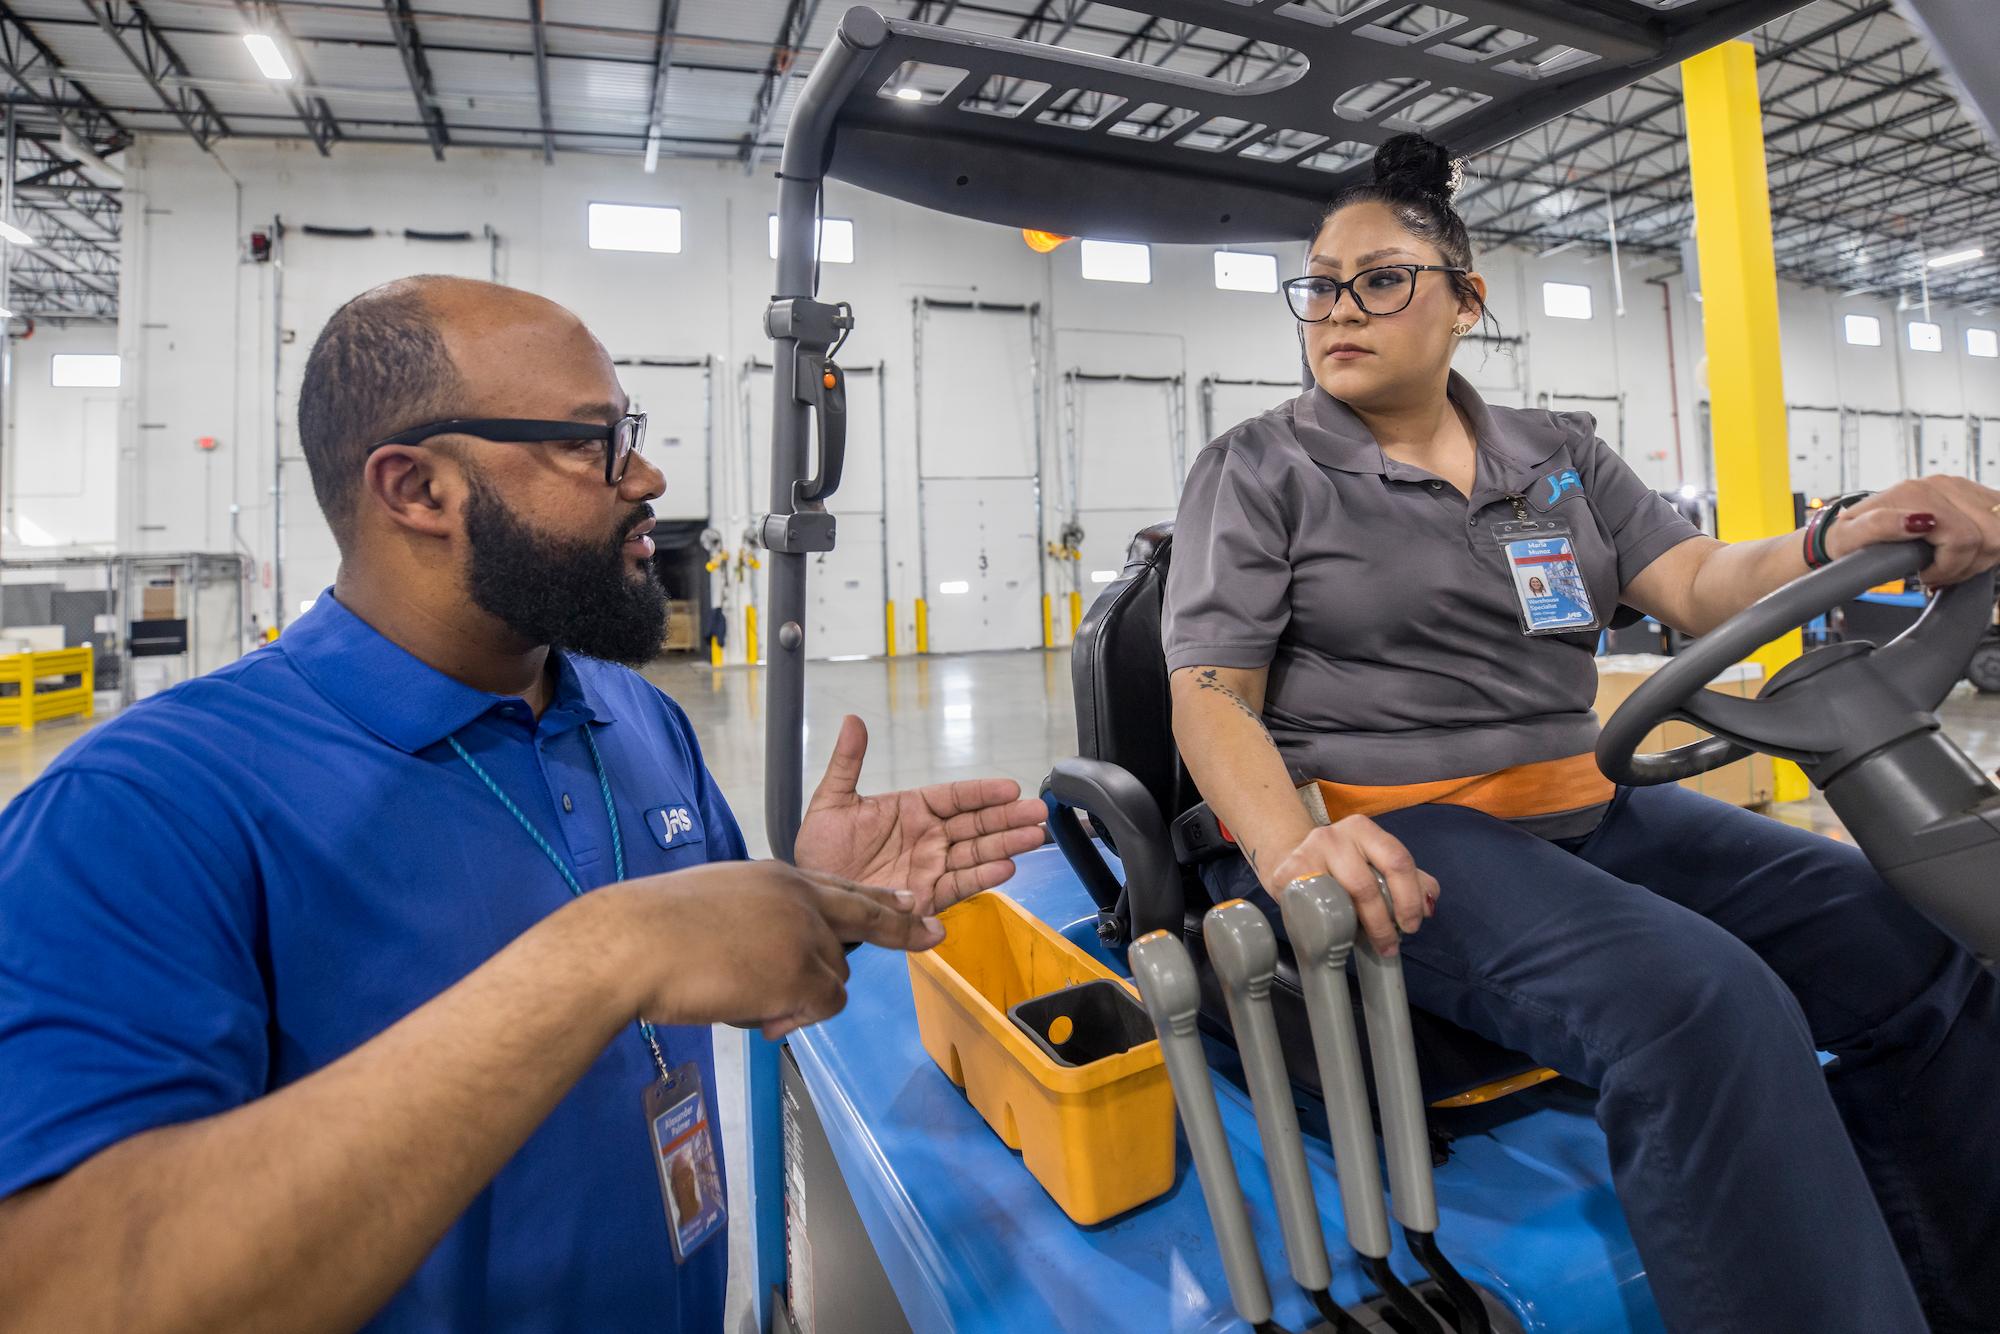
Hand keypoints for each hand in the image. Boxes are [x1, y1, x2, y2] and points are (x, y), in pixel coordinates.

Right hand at [588, 861, 943, 1039]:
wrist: (634, 942)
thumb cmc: (655, 928)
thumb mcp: (717, 902)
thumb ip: (755, 918)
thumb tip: (767, 954)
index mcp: (777, 876)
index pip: (841, 887)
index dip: (878, 898)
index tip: (909, 901)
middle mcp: (800, 899)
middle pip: (865, 918)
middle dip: (901, 928)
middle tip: (933, 933)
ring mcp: (804, 935)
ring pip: (835, 976)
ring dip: (802, 997)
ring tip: (750, 999)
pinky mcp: (800, 972)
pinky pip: (824, 1004)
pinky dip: (796, 1018)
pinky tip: (759, 1015)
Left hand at [793, 715, 1047, 914]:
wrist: (813, 897)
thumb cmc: (822, 850)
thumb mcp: (832, 801)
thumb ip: (848, 762)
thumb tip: (852, 720)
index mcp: (912, 810)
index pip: (956, 797)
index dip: (983, 792)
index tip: (1010, 787)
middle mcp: (929, 837)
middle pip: (977, 823)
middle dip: (1008, 817)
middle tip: (1038, 810)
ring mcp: (931, 867)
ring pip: (977, 853)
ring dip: (1007, 844)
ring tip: (1034, 836)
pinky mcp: (928, 898)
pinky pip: (960, 885)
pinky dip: (984, 878)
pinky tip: (1006, 867)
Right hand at [1266, 815, 1437, 956]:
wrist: (1292, 860)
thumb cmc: (1343, 867)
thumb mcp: (1377, 864)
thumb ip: (1410, 880)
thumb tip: (1429, 904)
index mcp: (1364, 829)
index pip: (1397, 860)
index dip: (1409, 898)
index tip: (1412, 926)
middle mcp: (1334, 835)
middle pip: (1367, 885)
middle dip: (1384, 922)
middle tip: (1390, 945)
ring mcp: (1306, 853)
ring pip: (1339, 898)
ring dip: (1359, 928)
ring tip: (1368, 944)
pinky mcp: (1286, 873)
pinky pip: (1314, 907)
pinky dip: (1329, 926)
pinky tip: (1336, 937)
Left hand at [1825, 477, 1999, 588]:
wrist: (1857, 526)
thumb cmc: (1853, 536)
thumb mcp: (1849, 537)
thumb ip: (1879, 527)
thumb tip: (1916, 521)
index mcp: (1914, 493)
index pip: (1963, 538)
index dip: (1948, 566)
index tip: (1925, 575)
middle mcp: (1942, 485)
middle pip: (1989, 537)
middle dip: (1964, 565)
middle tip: (1935, 572)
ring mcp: (1961, 488)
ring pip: (1999, 533)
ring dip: (1978, 557)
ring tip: (1946, 562)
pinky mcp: (1975, 496)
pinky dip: (1986, 546)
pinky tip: (1960, 551)